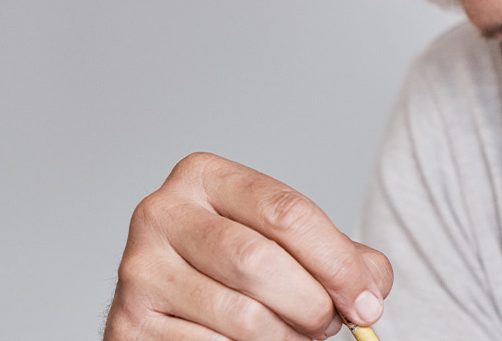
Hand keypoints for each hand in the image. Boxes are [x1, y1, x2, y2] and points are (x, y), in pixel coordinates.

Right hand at [106, 153, 393, 339]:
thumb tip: (371, 287)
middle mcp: (161, 212)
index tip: (366, 302)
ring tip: (296, 337)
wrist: (171, 308)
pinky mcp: (130, 323)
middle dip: (312, 304)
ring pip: (243, 316)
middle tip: (329, 324)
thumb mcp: (289, 246)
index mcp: (203, 176)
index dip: (337, 263)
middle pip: (261, 263)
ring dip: (287, 339)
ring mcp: (138, 269)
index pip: (286, 212)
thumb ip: (338, 255)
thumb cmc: (237, 270)